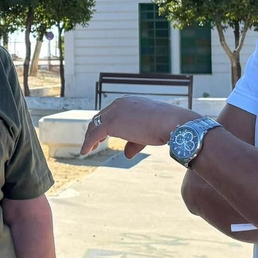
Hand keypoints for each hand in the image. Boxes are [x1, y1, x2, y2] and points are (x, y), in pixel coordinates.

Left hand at [81, 96, 199, 158]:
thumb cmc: (164, 127)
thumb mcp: (146, 134)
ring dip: (89, 138)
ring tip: (87, 149)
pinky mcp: (112, 123)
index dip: (103, 125)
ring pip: (95, 126)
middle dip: (94, 131)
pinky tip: (85, 152)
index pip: (109, 113)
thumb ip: (133, 142)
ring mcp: (115, 112)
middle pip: (99, 118)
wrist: (172, 123)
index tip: (100, 136)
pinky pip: (94, 135)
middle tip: (91, 143)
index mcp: (128, 102)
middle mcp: (119, 104)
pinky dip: (88, 143)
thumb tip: (126, 154)